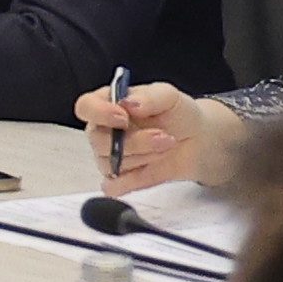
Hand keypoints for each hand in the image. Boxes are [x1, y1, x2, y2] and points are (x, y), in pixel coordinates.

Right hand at [76, 82, 233, 192]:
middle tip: (164, 137)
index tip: (123, 118)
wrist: (196, 139)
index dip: (99, 113)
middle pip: (99, 140)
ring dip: (145, 156)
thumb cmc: (177, 113)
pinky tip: (151, 168)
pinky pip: (114, 185)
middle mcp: (103, 131)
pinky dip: (134, 180)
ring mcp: (108, 156)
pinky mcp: (120, 179)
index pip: (85, 107)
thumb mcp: (170, 96)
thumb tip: (128, 103)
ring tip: (166, 146)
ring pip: (112, 163)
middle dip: (136, 141)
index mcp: (108, 104)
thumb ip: (149, 97)